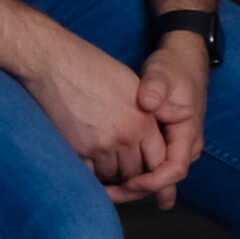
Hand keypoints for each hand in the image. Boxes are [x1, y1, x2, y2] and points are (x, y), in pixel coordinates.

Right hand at [17, 30, 168, 200]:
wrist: (52, 62)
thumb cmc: (91, 67)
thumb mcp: (133, 82)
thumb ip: (161, 106)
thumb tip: (186, 114)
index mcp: (142, 122)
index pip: (159, 160)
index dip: (155, 168)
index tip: (147, 168)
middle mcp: (124, 137)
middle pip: (137, 173)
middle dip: (134, 174)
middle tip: (127, 169)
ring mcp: (99, 145)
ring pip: (113, 175)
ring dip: (112, 174)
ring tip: (107, 161)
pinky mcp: (76, 149)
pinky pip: (90, 174)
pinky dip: (92, 173)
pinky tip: (90, 162)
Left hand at [107, 32, 209, 208]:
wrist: (183, 61)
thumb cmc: (171, 68)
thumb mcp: (163, 74)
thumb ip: (157, 89)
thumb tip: (149, 103)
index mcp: (187, 132)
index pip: (174, 170)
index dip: (152, 181)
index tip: (127, 182)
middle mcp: (185, 145)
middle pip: (165, 181)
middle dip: (137, 191)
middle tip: (108, 195)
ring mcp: (176, 146)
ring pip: (158, 177)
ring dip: (134, 187)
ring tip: (106, 193)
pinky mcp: (165, 143)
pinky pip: (152, 167)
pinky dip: (135, 176)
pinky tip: (113, 182)